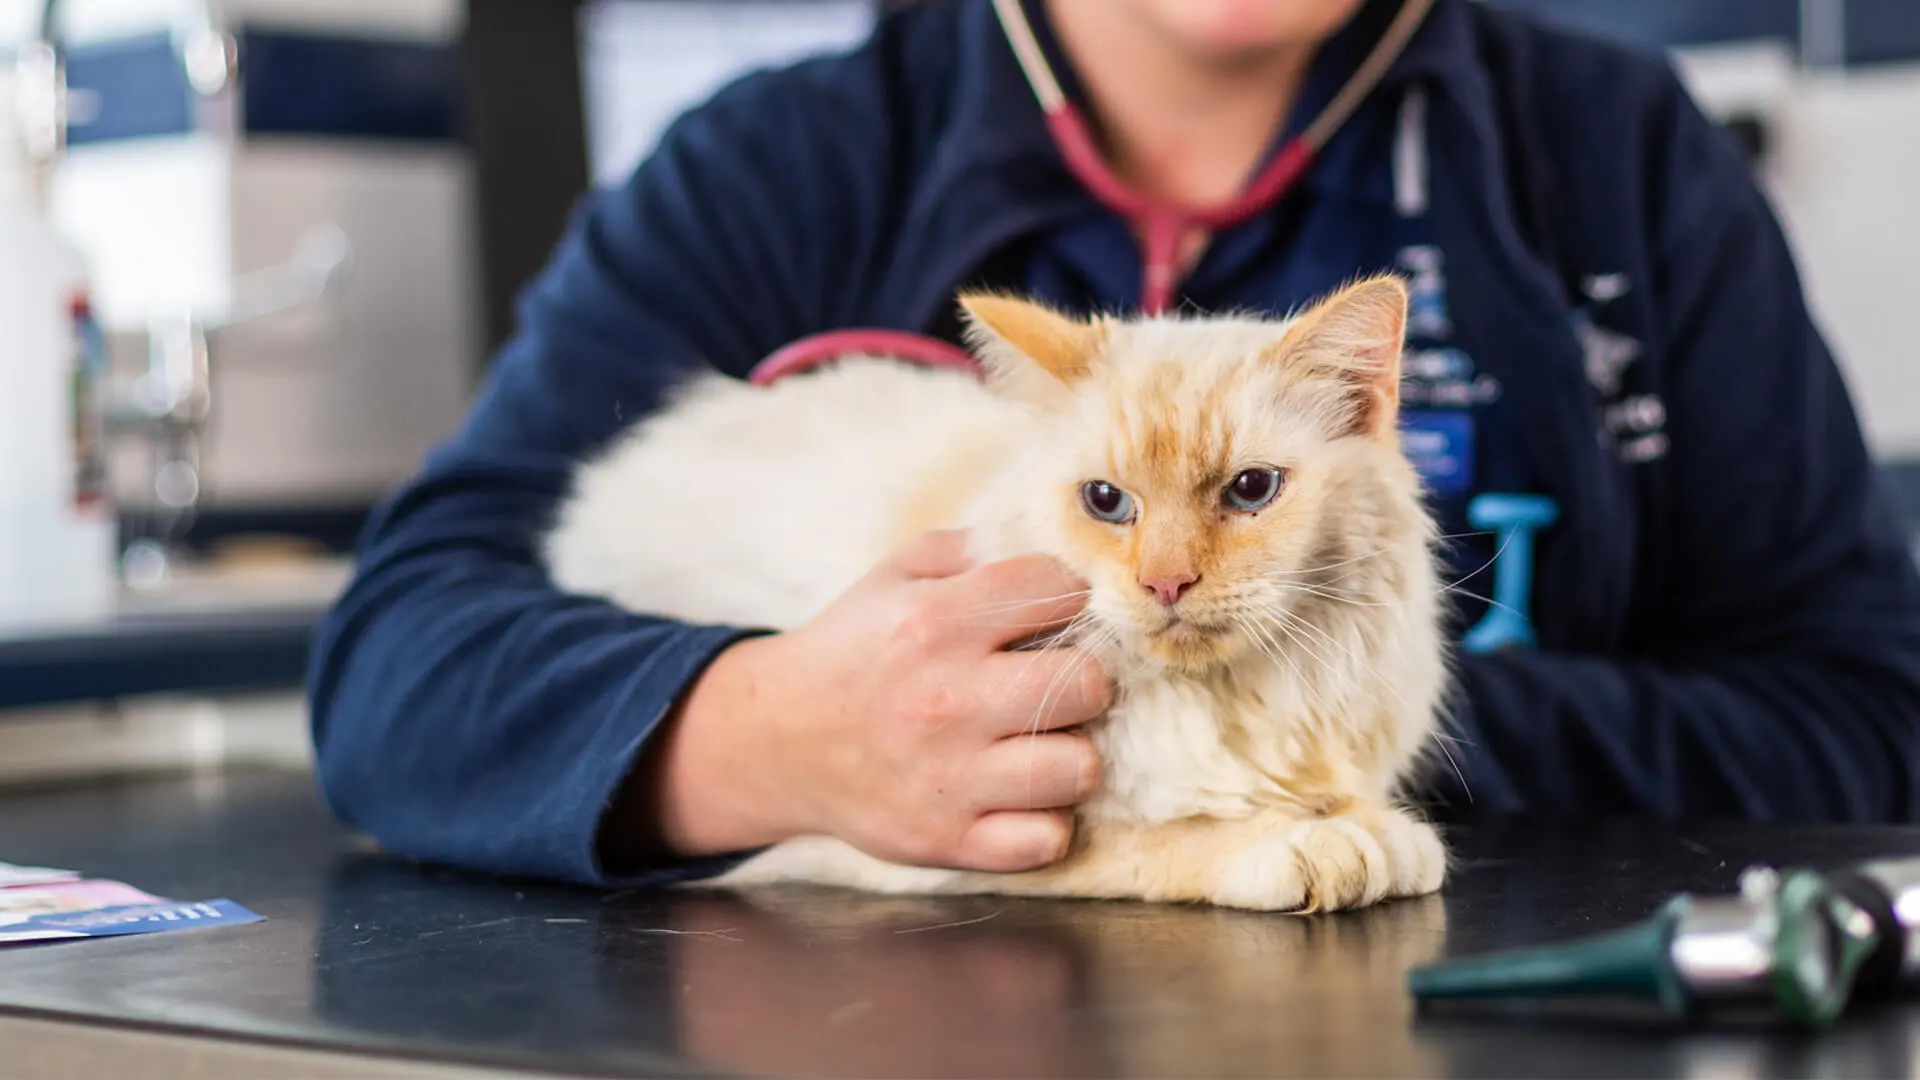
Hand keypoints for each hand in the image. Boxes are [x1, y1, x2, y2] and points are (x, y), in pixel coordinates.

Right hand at [630, 530, 1110, 871]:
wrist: (777, 740)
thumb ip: (973, 550)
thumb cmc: (854, 650)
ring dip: (1071, 753)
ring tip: (1041, 742)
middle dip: (1084, 676)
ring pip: (1080, 767)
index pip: (1061, 592)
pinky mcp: (947, 840)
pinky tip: (1022, 795)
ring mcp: (949, 777)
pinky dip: (1044, 820)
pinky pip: (1046, 840)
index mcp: (936, 622)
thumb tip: (1059, 546)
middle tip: (1054, 682)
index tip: (1052, 614)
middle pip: (1088, 683)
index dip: (1068, 598)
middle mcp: (947, 699)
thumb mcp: (896, 576)